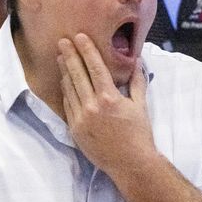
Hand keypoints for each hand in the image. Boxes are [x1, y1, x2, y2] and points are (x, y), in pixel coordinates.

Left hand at [57, 34, 155, 176]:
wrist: (130, 164)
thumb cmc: (139, 134)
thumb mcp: (140, 106)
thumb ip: (137, 82)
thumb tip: (137, 62)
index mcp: (109, 98)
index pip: (95, 67)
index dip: (86, 50)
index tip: (79, 37)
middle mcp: (92, 106)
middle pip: (77, 74)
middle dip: (69, 55)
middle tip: (62, 41)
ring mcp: (81, 119)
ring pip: (69, 89)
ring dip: (64, 71)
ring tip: (61, 57)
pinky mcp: (75, 130)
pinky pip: (67, 105)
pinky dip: (66, 91)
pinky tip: (64, 81)